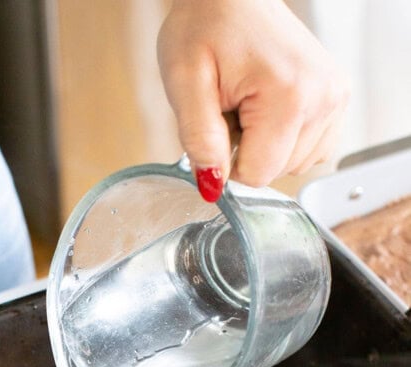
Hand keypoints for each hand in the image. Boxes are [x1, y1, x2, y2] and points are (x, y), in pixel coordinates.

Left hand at [157, 0, 349, 198]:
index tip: (219, 122)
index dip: (226, 160)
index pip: (257, 175)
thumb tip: (213, 184)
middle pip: (277, 172)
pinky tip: (269, 108)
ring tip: (249, 103)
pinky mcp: (337, 98)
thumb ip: (198, 139)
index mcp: (290, 95)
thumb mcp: (184, 81)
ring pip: (294, 165)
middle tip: (233, 106)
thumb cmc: (205, 26)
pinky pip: (310, 150)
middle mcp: (323, 97)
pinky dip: (285, 139)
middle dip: (246, 149)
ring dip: (265, 145)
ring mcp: (336, 97)